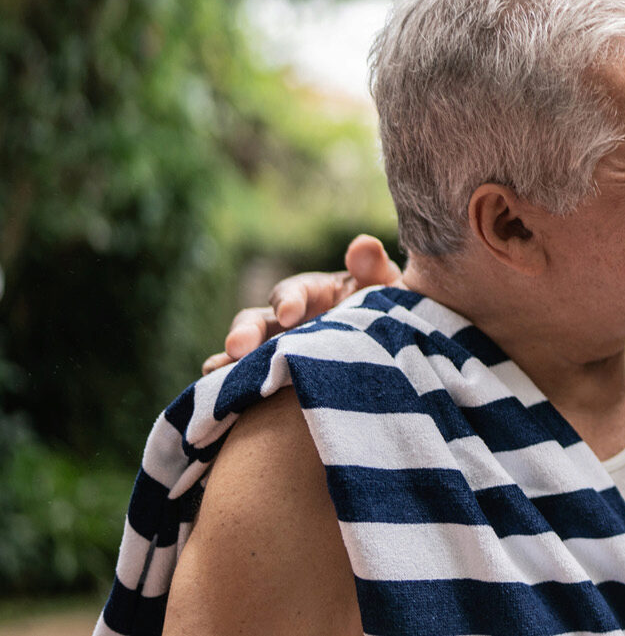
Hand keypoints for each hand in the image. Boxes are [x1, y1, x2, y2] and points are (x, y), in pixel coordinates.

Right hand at [200, 234, 402, 373]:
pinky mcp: (273, 377)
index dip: (289, 300)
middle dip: (246, 333)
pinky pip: (246, 380)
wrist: (395, 354)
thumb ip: (373, 268)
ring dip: (230, 362)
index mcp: (312, 294)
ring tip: (216, 373)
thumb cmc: (386, 313)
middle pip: (256, 322)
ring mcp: (276, 350)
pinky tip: (218, 394)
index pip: (292, 292)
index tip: (290, 314)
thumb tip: (363, 245)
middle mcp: (286, 321)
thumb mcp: (386, 289)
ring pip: (243, 353)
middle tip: (237, 347)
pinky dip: (228, 384)